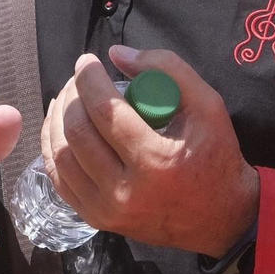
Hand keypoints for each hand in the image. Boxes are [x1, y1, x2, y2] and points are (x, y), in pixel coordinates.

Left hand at [41, 45, 258, 256]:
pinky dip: (53, 149)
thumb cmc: (216, 158)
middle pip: (78, 132)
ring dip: (57, 119)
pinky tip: (60, 128)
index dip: (89, 79)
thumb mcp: (208, 106)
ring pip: (61, 156)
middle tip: (79, 78)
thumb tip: (117, 54)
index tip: (87, 61)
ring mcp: (107, 210)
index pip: (105, 111)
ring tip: (68, 98)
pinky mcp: (98, 219)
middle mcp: (126, 191)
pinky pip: (60, 180)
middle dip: (71, 95)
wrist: (221, 219)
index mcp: (156, 161)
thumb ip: (168, 69)